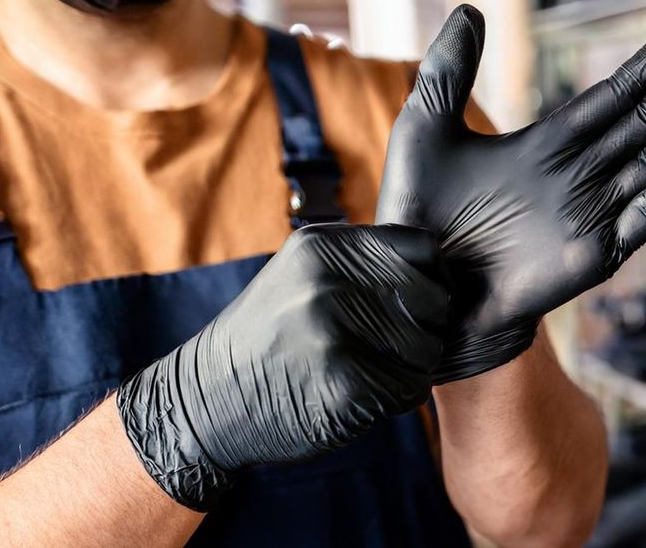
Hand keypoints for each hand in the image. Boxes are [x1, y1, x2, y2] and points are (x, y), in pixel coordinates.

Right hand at [117, 224, 446, 510]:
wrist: (207, 399)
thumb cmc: (268, 336)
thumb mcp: (302, 274)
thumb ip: (361, 262)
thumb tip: (438, 270)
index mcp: (324, 245)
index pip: (422, 247)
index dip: (434, 278)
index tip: (421, 301)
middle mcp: (329, 280)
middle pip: (433, 297)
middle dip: (425, 326)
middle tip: (393, 345)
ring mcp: (335, 332)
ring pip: (428, 346)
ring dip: (411, 366)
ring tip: (371, 370)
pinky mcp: (344, 384)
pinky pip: (411, 388)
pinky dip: (396, 398)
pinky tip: (361, 396)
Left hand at [376, 5, 645, 382]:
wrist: (413, 281)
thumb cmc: (415, 211)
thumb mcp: (425, 128)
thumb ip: (449, 72)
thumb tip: (468, 10)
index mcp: (545, 147)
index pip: (613, 96)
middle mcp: (576, 177)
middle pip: (644, 119)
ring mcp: (589, 215)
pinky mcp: (592, 253)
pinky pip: (642, 213)